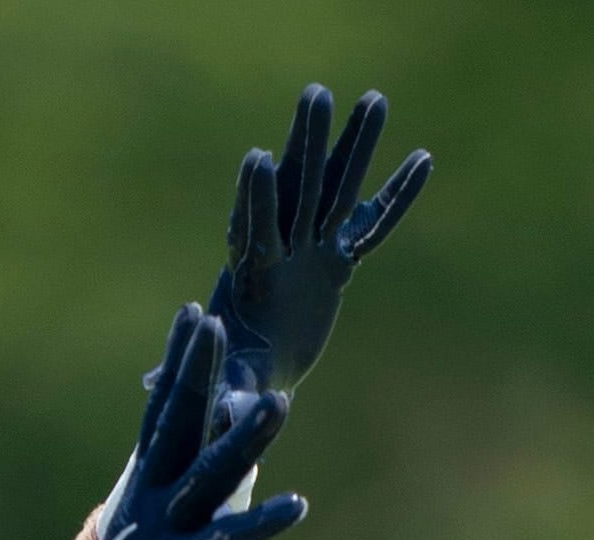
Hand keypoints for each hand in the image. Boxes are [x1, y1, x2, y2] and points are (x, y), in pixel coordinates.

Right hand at [29, 305, 302, 539]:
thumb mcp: (143, 527)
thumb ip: (166, 488)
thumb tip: (184, 458)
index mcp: (145, 484)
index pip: (162, 410)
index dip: (178, 362)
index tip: (193, 314)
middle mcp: (155, 497)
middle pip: (178, 422)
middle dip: (197, 371)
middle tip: (214, 322)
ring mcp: (169, 529)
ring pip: (212, 474)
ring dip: (245, 439)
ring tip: (280, 406)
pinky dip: (264, 522)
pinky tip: (298, 506)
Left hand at [204, 83, 431, 397]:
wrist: (260, 367)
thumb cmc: (241, 373)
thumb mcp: (234, 380)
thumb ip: (225, 387)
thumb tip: (171, 389)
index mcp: (253, 273)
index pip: (254, 229)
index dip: (257, 197)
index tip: (259, 160)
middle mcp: (284, 246)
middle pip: (297, 188)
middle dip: (307, 144)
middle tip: (315, 95)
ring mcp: (314, 246)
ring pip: (337, 188)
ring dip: (355, 145)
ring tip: (375, 99)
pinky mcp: (340, 258)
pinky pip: (373, 223)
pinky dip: (397, 195)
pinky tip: (422, 159)